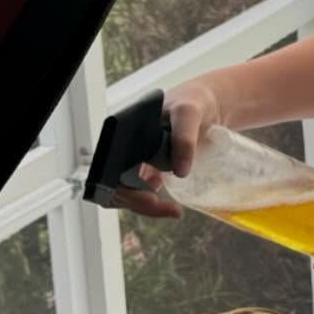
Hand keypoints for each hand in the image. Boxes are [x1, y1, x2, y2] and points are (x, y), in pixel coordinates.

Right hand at [107, 79, 223, 221]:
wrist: (204, 105)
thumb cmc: (191, 102)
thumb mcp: (188, 113)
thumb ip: (184, 138)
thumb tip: (179, 173)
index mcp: (121, 133)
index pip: (110, 168)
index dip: (125, 188)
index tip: (152, 194)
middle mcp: (122, 149)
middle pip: (116, 186)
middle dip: (139, 203)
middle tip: (172, 210)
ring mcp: (133, 160)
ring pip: (126, 194)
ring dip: (145, 207)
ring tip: (173, 210)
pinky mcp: (147, 169)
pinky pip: (139, 192)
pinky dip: (150, 203)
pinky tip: (168, 203)